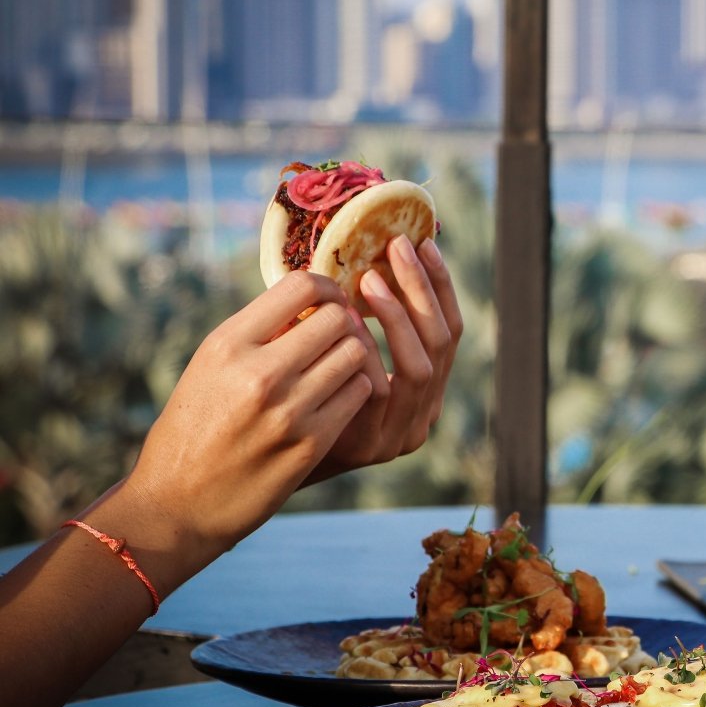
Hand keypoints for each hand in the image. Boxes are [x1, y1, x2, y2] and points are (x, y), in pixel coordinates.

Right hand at [115, 271, 372, 571]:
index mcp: (228, 344)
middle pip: (338, 319)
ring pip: (356, 354)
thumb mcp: (210, 368)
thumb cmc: (193, 429)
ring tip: (339, 365)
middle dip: (345, 322)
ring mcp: (289, 410)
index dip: (327, 287)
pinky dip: (357, 388)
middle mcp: (259, 372)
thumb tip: (312, 300)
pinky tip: (341, 395)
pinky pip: (361, 393)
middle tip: (339, 335)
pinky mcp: (312, 443)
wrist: (178, 504)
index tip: (329, 299)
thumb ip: (258, 334)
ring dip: (355, 355)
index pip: (300, 287)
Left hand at [307, 235, 462, 483]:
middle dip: (422, 289)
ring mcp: (400, 434)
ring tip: (370, 277)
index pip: (450, 331)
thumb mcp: (337, 362)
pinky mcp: (371, 446)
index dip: (440, 286)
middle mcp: (423, 414)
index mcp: (426, 391)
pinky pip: (380, 389)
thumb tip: (368, 252)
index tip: (423, 242)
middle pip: (442, 343)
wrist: (256, 464)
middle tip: (398, 246)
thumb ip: (361, 327)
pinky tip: (348, 319)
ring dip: (398, 315)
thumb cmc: (292, 399)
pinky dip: (368, 349)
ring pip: (420, 366)